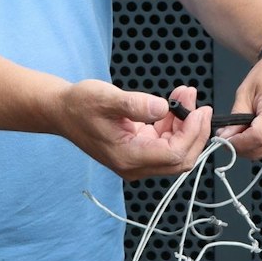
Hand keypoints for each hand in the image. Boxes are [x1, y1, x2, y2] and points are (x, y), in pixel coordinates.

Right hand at [58, 80, 211, 180]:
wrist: (62, 111)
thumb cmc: (80, 105)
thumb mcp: (106, 98)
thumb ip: (135, 105)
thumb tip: (163, 108)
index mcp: (128, 157)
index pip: (174, 154)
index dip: (193, 134)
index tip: (199, 110)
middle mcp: (134, 166)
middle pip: (180, 160)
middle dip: (194, 131)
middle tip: (198, 104)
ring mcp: (137, 161)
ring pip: (176, 152)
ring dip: (186, 125)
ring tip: (184, 95)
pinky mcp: (138, 152)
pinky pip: (166, 144)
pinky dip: (175, 125)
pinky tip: (173, 105)